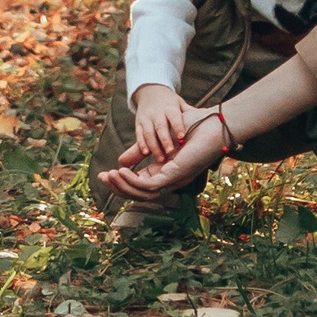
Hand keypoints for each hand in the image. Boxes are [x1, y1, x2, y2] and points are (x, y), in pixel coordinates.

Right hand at [98, 110, 229, 199]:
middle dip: (118, 187)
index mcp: (166, 172)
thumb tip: (120, 159)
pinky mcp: (175, 176)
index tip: (104, 175)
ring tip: (109, 174)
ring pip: (142, 193)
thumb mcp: (158, 138)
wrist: (215, 123)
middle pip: (139, 194)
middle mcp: (170, 180)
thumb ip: (140, 150)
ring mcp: (173, 180)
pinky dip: (133, 181)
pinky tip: (121, 170)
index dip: (121, 182)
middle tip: (102, 178)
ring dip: (123, 185)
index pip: (140, 186)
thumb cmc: (193, 127)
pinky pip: (149, 186)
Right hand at [128, 85, 196, 165]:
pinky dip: (141, 144)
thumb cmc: (170, 102)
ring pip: (149, 132)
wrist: (150, 91)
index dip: (178, 127)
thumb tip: (208, 114)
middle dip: (165, 140)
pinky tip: (145, 153)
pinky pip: (139, 134)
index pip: (175, 117)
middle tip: (170, 153)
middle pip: (161, 126)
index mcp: (170, 107)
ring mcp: (146, 118)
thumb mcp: (181, 104)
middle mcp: (157, 112)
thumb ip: (191, 112)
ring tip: (160, 159)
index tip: (182, 138)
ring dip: (154, 146)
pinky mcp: (138, 122)